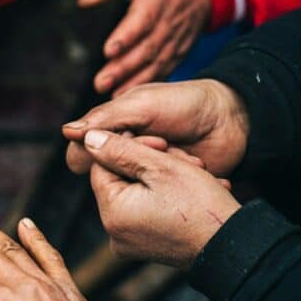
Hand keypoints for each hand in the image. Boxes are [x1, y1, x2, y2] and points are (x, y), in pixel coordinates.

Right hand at [63, 79, 249, 176]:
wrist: (233, 119)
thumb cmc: (186, 103)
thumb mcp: (143, 104)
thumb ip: (106, 118)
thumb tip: (67, 132)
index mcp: (112, 129)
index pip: (85, 151)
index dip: (102, 153)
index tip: (131, 147)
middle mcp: (124, 152)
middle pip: (108, 172)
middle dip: (138, 163)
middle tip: (165, 145)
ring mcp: (144, 172)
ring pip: (134, 188)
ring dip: (160, 174)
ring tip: (187, 157)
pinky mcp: (164, 188)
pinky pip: (158, 197)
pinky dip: (176, 187)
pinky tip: (197, 171)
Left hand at [80, 0, 210, 94]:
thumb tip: (83, 0)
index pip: (142, 20)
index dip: (126, 36)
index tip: (108, 51)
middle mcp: (168, 21)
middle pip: (146, 48)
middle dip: (123, 68)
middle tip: (100, 83)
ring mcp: (176, 39)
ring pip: (155, 63)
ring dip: (133, 81)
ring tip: (111, 95)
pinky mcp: (179, 51)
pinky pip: (164, 69)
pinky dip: (147, 83)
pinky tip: (128, 95)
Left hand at [83, 129, 241, 267]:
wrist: (232, 246)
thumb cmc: (200, 205)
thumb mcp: (160, 167)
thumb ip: (120, 150)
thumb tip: (88, 139)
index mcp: (111, 213)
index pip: (103, 167)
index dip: (128, 147)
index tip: (157, 142)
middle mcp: (113, 234)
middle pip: (121, 182)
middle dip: (152, 164)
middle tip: (185, 159)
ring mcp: (129, 243)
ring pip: (138, 195)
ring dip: (165, 178)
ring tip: (197, 174)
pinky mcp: (146, 248)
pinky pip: (149, 213)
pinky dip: (168, 199)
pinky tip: (195, 191)